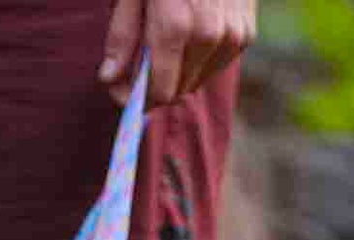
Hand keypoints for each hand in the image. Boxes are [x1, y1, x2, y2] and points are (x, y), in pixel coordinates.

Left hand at [100, 0, 254, 108]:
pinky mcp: (245, 34)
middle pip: (178, 92)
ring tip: (166, 44)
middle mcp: (208, 36)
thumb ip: (122, 37)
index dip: (139, 98)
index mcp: (175, 27)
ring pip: (197, 82)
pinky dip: (199, 60)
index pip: (159, 93)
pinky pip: (215, 66)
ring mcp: (231, 36)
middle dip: (155, 86)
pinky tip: (191, 35)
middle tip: (139, 66)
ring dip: (178, 73)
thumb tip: (108, 79)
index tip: (124, 91)